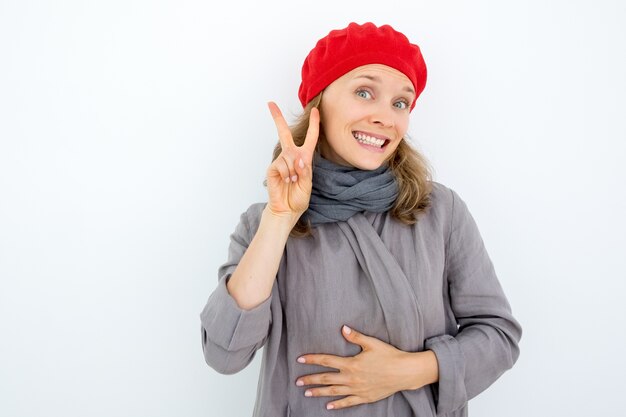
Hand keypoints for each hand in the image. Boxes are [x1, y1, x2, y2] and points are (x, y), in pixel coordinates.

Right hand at [265, 102, 318, 218]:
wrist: (287, 209)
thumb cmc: (298, 197)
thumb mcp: (308, 183)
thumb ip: (305, 170)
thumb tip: (298, 158)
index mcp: (304, 158)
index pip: (310, 138)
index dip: (314, 124)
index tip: (315, 111)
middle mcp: (292, 156)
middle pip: (284, 133)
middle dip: (277, 118)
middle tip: (270, 104)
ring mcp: (281, 161)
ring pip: (289, 156)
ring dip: (294, 170)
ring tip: (293, 181)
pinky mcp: (273, 168)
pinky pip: (282, 165)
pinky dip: (287, 173)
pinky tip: (286, 181)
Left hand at [295, 325, 438, 410]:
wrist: (404, 372)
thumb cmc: (389, 355)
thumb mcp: (372, 343)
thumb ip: (356, 337)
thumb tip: (343, 328)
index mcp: (351, 363)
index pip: (327, 361)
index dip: (312, 360)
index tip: (300, 359)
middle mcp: (352, 378)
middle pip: (326, 378)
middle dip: (311, 379)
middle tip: (298, 381)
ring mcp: (357, 389)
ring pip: (334, 391)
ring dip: (320, 392)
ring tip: (307, 393)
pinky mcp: (365, 397)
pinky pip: (348, 402)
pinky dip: (338, 404)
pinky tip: (329, 406)